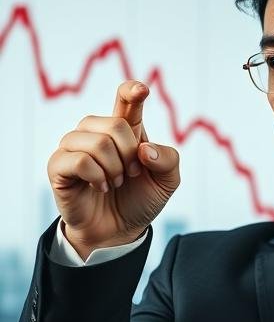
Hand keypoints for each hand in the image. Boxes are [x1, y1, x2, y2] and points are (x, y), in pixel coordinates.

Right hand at [47, 80, 180, 258]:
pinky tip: (101, 186)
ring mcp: (75, 148)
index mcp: (126, 130)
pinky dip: (97, 176)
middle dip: (130, 153)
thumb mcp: (167, 182)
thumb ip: (168, 160)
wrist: (120, 231)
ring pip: (96, 141)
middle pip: (114, 123)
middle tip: (131, 173)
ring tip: (116, 182)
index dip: (132, 90)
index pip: (126, 99)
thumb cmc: (141, 200)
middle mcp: (97, 133)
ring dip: (114, 167)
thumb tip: (143, 149)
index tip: (141, 90)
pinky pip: (79, 160)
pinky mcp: (59, 167)